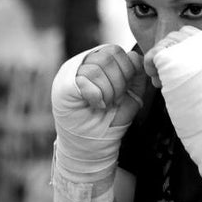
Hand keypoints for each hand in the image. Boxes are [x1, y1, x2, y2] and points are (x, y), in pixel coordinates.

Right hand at [51, 44, 145, 201]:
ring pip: (97, 66)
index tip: (126, 92)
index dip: (128, 69)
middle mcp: (81, 63)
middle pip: (109, 54)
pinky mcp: (62, 87)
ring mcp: (69, 74)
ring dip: (108, 89)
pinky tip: (96, 105)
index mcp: (97, 63)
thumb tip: (139, 58)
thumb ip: (134, 76)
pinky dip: (96, 94)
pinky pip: (84, 79)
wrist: (91, 150)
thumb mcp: (128, 97)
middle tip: (115, 100)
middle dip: (120, 80)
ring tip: (105, 105)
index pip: (118, 50)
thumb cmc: (108, 124)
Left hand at [146, 27, 201, 168]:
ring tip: (161, 82)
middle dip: (165, 55)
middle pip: (172, 37)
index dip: (177, 50)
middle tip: (164, 78)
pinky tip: (157, 82)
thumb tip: (194, 61)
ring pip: (162, 45)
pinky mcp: (173, 61)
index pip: (188, 34)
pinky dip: (150, 67)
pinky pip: (153, 55)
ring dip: (157, 63)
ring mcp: (188, 51)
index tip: (176, 69)